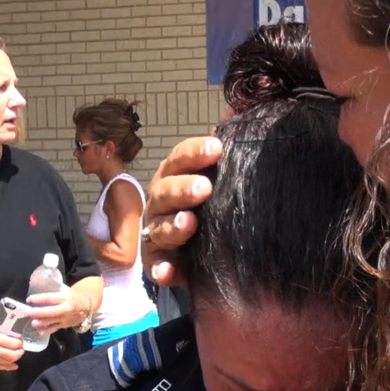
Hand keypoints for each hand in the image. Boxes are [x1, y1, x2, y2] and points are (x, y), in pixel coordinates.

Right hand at [0, 308, 23, 370]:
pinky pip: (0, 367)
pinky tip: (14, 366)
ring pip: (8, 362)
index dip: (20, 342)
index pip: (13, 343)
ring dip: (15, 358)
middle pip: (13, 354)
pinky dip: (8, 367)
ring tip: (17, 353)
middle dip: (20, 351)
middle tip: (21, 347)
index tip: (20, 338)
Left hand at [25, 287, 86, 334]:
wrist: (87, 306)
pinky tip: (39, 332)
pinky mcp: (65, 325)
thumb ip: (53, 290)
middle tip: (27, 313)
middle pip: (51, 311)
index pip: (50, 298)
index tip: (29, 299)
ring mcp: (66, 318)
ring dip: (42, 323)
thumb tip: (37, 287)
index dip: (39, 299)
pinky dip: (47, 331)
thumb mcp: (65, 290)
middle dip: (38, 313)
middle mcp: (66, 308)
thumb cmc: (72, 296)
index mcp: (65, 297)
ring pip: (52, 321)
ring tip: (32, 323)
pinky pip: (55, 328)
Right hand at [144, 136, 222, 286]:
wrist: (192, 248)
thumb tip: (234, 118)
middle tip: (205, 188)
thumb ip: (219, 156)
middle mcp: (159, 203)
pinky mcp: (156, 263)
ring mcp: (155, 233)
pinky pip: (155, 267)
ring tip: (189, 224)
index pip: (179, 159)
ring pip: (160, 228)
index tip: (216, 147)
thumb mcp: (212, 178)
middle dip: (183, 189)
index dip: (194, 152)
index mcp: (173, 177)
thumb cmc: (204, 205)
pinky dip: (160, 269)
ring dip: (173, 226)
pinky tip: (169, 272)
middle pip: (166, 192)